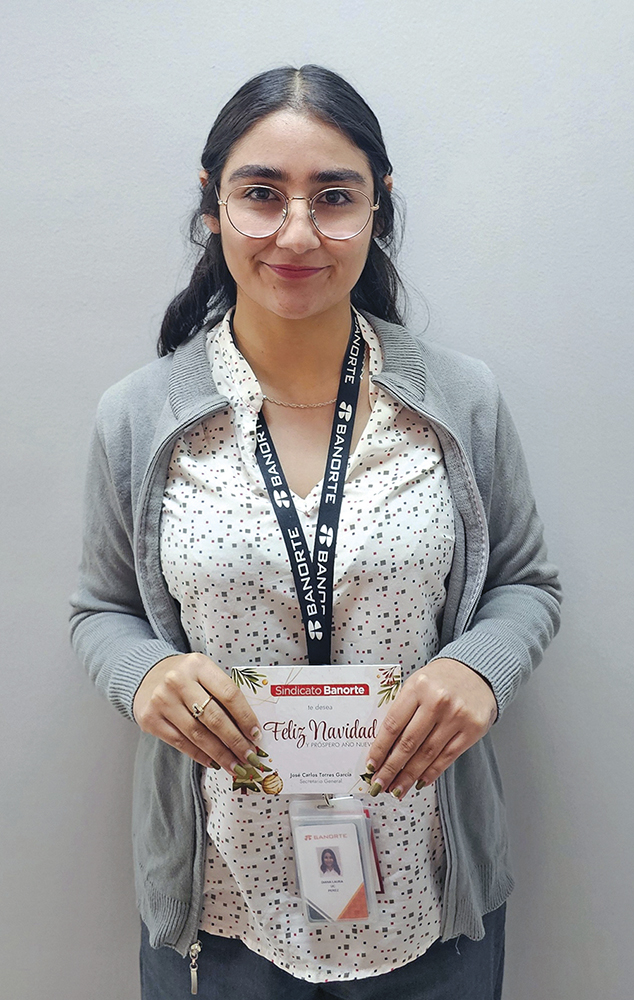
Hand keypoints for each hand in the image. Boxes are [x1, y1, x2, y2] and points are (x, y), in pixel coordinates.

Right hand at [133, 653, 261, 776]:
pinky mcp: (150, 719)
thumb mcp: (203, 673)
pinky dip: (199, 755)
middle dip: (235, 741)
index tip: (256, 735)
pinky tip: (213, 762)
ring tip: (235, 765)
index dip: (246, 717)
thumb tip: (248, 729)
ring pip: (198, 734)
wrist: (146, 674)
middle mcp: (178, 681)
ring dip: (220, 754)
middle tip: (249, 757)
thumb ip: (222, 693)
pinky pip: (180, 742)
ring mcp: (162, 700)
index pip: (229, 694)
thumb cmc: (185, 676)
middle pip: (214, 717)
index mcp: (198, 665)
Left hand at [365, 658, 497, 799]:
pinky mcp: (472, 730)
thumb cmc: (440, 680)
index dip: (379, 749)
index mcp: (417, 687)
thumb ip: (401, 710)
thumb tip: (383, 748)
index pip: (392, 725)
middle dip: (391, 769)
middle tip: (379, 785)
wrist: (477, 671)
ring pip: (427, 755)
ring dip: (409, 776)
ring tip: (397, 789)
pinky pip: (447, 757)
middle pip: (408, 743)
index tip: (370, 766)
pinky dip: (432, 772)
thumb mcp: (416, 685)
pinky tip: (420, 782)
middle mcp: (437, 701)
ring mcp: (456, 717)